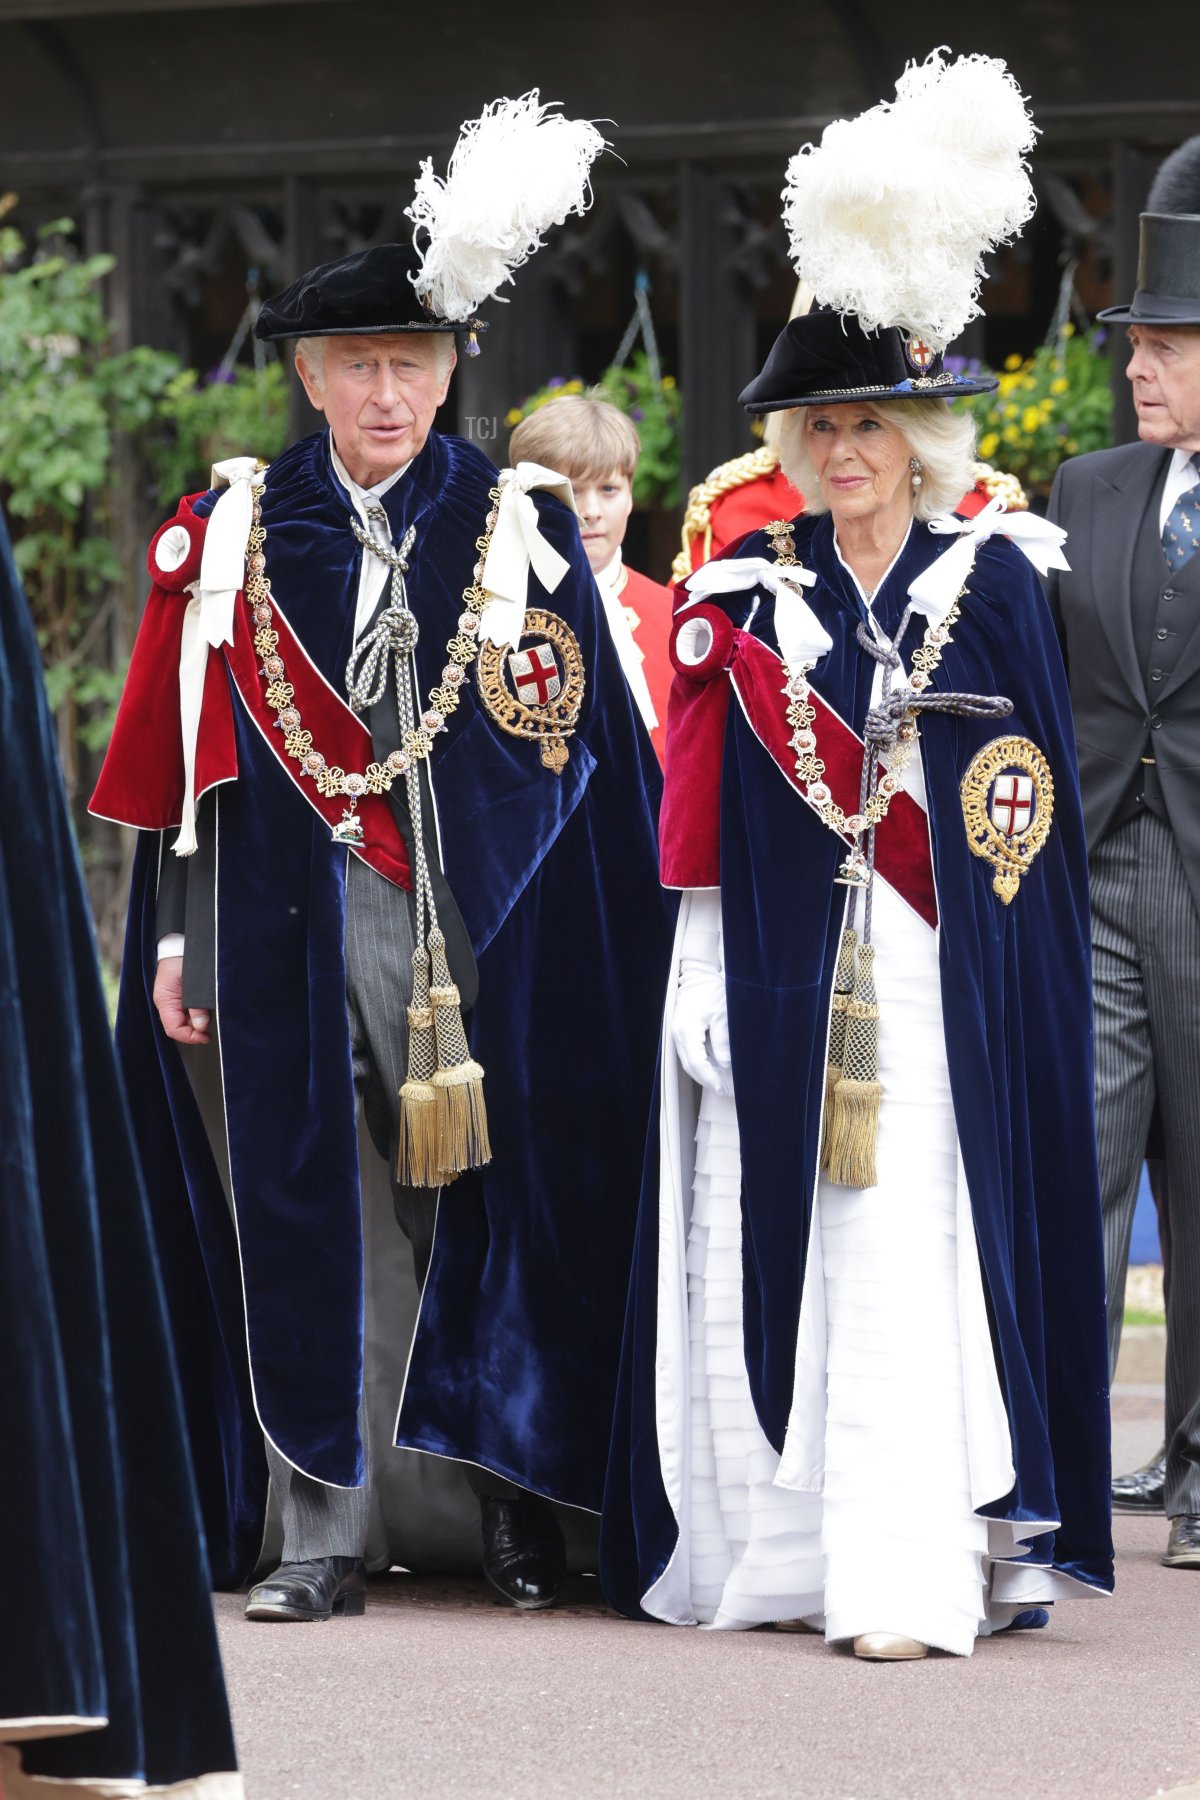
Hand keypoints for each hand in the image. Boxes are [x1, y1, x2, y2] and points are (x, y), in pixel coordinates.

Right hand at [153, 955, 211, 1045]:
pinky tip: (208, 1007)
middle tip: (210, 1025)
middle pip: (182, 1028)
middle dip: (197, 1029)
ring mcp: (177, 1002)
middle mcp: (169, 1005)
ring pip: (189, 1022)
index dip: (190, 1036)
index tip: (205, 1037)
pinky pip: (192, 1013)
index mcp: (165, 1002)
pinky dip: (201, 1014)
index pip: (174, 1029)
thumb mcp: (191, 984)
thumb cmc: (183, 959)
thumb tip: (201, 1026)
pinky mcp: (185, 999)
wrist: (181, 944)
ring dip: (201, 1022)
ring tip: (209, 1011)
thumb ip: (196, 1005)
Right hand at [672, 965, 731, 1095]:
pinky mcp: (681, 1032)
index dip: (710, 1078)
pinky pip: (689, 1053)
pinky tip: (712, 1069)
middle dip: (706, 1080)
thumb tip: (725, 1064)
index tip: (722, 1088)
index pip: (697, 1062)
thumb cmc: (711, 991)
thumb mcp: (722, 1014)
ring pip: (688, 1061)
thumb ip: (722, 1040)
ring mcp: (677, 1034)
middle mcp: (678, 1035)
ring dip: (702, 1074)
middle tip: (723, 1091)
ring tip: (719, 1083)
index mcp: (687, 1030)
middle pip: (690, 1066)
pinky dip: (700, 1064)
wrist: (697, 976)